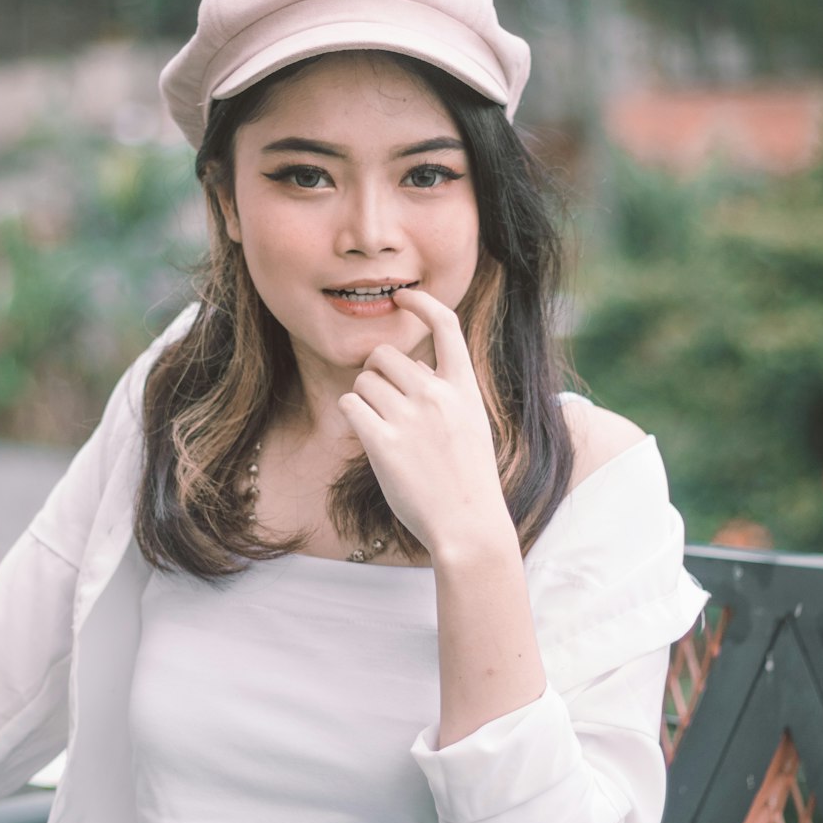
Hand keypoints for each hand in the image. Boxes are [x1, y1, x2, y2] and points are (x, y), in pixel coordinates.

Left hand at [336, 288, 512, 555]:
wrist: (468, 526)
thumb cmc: (468, 479)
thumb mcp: (472, 424)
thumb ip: (447, 391)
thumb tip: (414, 366)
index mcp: (464, 388)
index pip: (446, 326)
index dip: (421, 304)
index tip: (403, 296)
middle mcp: (437, 395)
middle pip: (386, 354)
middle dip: (376, 372)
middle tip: (382, 397)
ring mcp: (410, 418)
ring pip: (364, 379)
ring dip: (364, 397)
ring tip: (380, 424)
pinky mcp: (383, 443)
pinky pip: (350, 403)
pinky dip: (351, 413)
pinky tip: (364, 433)